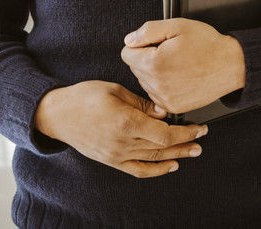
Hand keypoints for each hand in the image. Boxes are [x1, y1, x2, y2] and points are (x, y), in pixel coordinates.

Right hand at [33, 81, 206, 177]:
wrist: (57, 115)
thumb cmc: (84, 97)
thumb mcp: (114, 90)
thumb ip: (141, 102)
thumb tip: (165, 112)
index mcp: (125, 121)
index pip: (164, 133)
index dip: (185, 132)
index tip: (199, 127)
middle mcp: (122, 142)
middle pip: (163, 148)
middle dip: (186, 143)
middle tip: (202, 138)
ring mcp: (116, 155)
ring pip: (154, 160)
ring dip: (176, 156)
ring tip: (193, 152)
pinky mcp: (111, 161)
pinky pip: (138, 170)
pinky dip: (156, 170)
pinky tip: (170, 165)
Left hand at [121, 18, 245, 113]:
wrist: (231, 65)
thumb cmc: (207, 45)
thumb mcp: (177, 26)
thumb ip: (147, 31)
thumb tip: (129, 40)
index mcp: (154, 63)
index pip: (126, 53)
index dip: (141, 44)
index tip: (156, 43)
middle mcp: (157, 85)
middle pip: (135, 68)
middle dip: (147, 58)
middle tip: (170, 52)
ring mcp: (165, 99)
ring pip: (145, 82)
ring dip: (155, 72)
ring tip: (177, 64)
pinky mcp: (173, 107)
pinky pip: (156, 94)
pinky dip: (163, 85)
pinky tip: (179, 77)